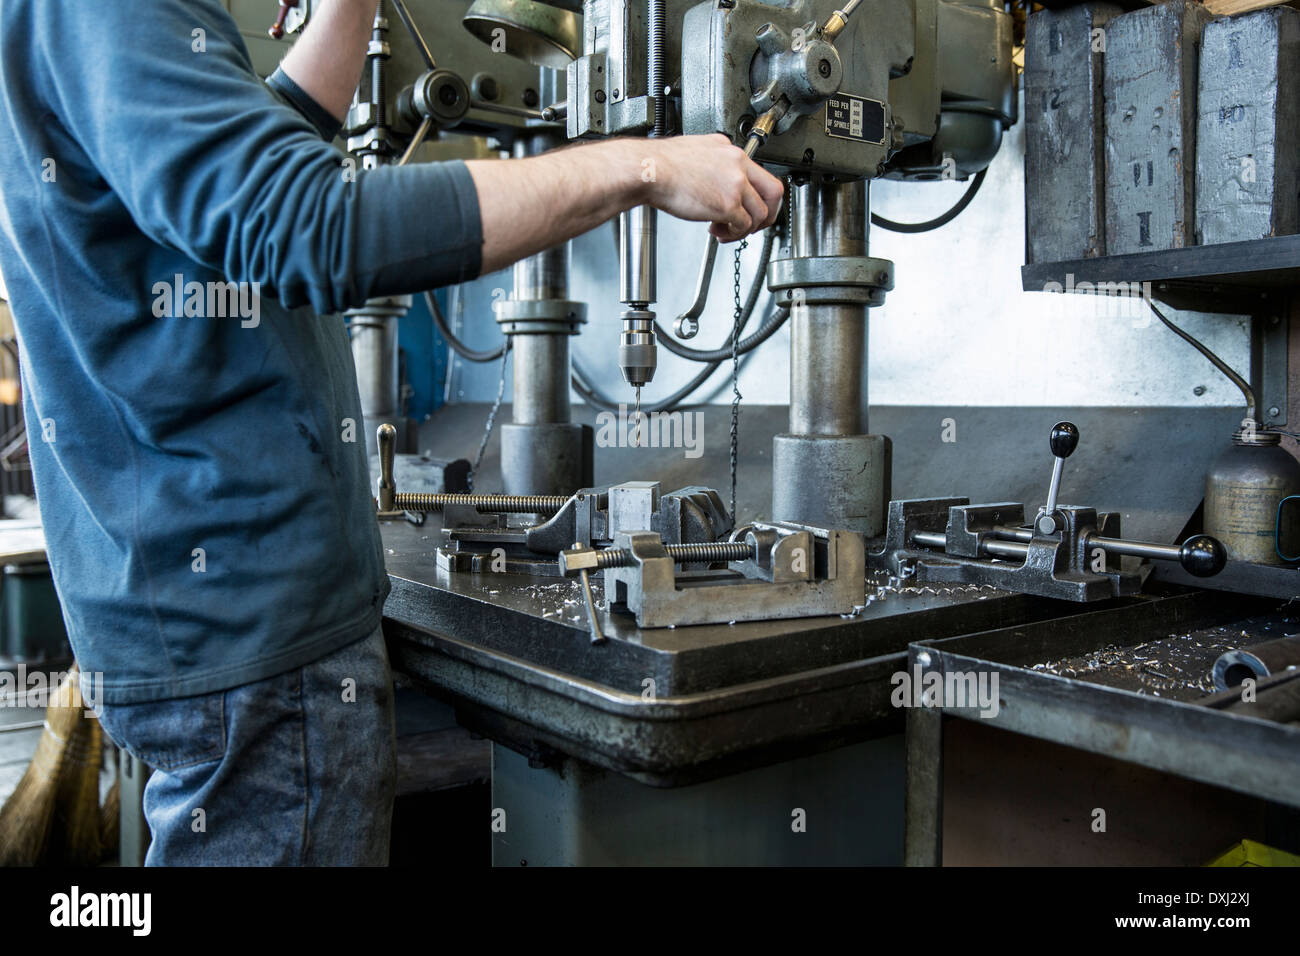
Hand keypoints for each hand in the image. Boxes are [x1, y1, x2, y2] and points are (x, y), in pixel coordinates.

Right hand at [636, 135, 784, 240]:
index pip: (761, 174)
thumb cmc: (662, 163)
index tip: (749, 206)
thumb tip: (717, 175)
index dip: (758, 195)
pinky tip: (717, 231)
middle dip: (767, 214)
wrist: (650, 170)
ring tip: (726, 230)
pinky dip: (733, 233)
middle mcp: (738, 165)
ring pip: (759, 214)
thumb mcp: (697, 150)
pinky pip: (742, 226)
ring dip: (745, 228)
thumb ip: (715, 161)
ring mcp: (735, 185)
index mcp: (731, 151)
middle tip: (753, 224)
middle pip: (773, 193)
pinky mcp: (727, 204)